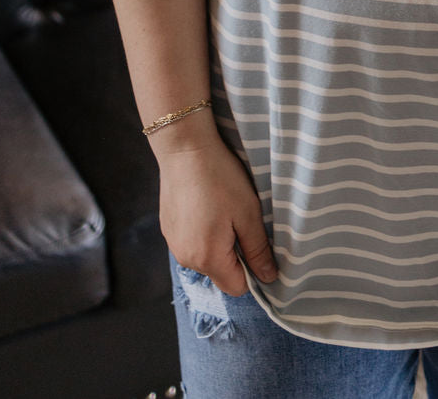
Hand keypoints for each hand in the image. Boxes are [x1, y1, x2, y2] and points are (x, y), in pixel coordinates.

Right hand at [157, 130, 277, 294]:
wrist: (185, 149)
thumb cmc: (220, 179)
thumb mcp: (248, 213)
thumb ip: (258, 250)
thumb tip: (268, 278)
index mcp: (208, 259)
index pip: (236, 287)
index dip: (252, 271)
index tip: (258, 244)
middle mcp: (186, 258)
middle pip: (220, 273)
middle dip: (235, 254)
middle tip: (241, 220)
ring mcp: (174, 244)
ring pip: (205, 257)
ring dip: (218, 242)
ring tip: (222, 209)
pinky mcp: (168, 229)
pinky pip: (192, 242)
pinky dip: (202, 231)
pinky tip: (206, 204)